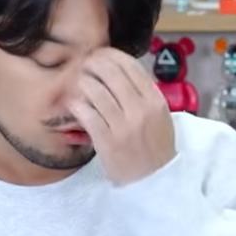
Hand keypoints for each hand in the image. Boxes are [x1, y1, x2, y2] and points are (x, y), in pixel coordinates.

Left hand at [69, 47, 175, 184]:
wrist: (155, 181)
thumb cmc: (155, 146)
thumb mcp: (160, 116)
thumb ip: (144, 93)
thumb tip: (119, 69)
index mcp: (155, 100)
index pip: (129, 65)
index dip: (109, 54)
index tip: (99, 55)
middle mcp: (140, 110)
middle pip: (109, 72)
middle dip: (91, 64)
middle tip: (84, 67)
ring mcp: (122, 125)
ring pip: (94, 89)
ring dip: (82, 84)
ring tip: (80, 87)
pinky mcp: (105, 140)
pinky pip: (85, 112)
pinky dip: (76, 105)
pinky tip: (75, 105)